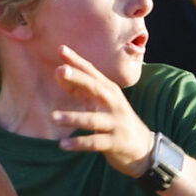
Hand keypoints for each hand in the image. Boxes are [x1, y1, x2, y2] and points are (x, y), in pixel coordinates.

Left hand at [50, 47, 155, 174]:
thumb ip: (80, 89)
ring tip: (53, 117)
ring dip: (73, 118)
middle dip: (78, 78)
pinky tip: (63, 145)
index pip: (92, 73)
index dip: (77, 61)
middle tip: (59, 70)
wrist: (143, 146)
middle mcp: (114, 104)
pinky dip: (79, 143)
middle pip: (95, 88)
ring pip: (92, 120)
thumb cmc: (115, 120)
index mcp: (110, 91)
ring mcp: (115, 123)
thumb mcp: (100, 103)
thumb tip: (58, 73)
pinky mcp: (114, 143)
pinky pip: (94, 143)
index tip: (61, 49)